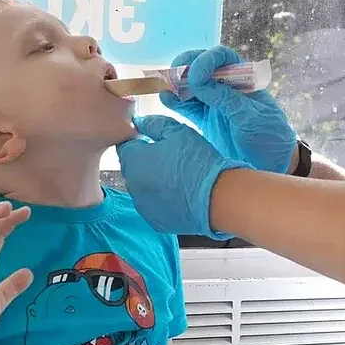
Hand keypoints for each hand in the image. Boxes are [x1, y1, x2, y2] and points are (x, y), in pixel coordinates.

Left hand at [117, 115, 249, 238]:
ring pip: (142, 188)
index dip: (140, 143)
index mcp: (134, 160)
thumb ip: (153, 124)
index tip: (157, 144)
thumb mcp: (177, 131)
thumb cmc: (198, 162)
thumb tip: (139, 122)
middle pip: (132, 169)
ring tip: (178, 179)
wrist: (218, 198)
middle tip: (171, 160)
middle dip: (145, 163)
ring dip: (152, 182)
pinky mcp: (155, 221)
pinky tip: (180, 194)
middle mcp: (132, 185)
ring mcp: (142, 206)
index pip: (125, 147)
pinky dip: (161, 200)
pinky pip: (152, 206)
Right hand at [161, 46, 296, 173]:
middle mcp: (226, 85)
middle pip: (201, 65)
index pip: (223, 57)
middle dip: (185, 67)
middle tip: (173, 78)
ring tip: (166, 88)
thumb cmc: (270, 136)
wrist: (271, 164)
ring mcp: (213, 101)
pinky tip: (166, 98)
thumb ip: (226, 100)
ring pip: (190, 85)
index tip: (196, 76)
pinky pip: (186, 106)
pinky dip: (174, 101)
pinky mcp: (203, 118)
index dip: (206, 60)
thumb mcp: (252, 118)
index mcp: (244, 79)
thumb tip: (198, 83)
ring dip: (176, 83)